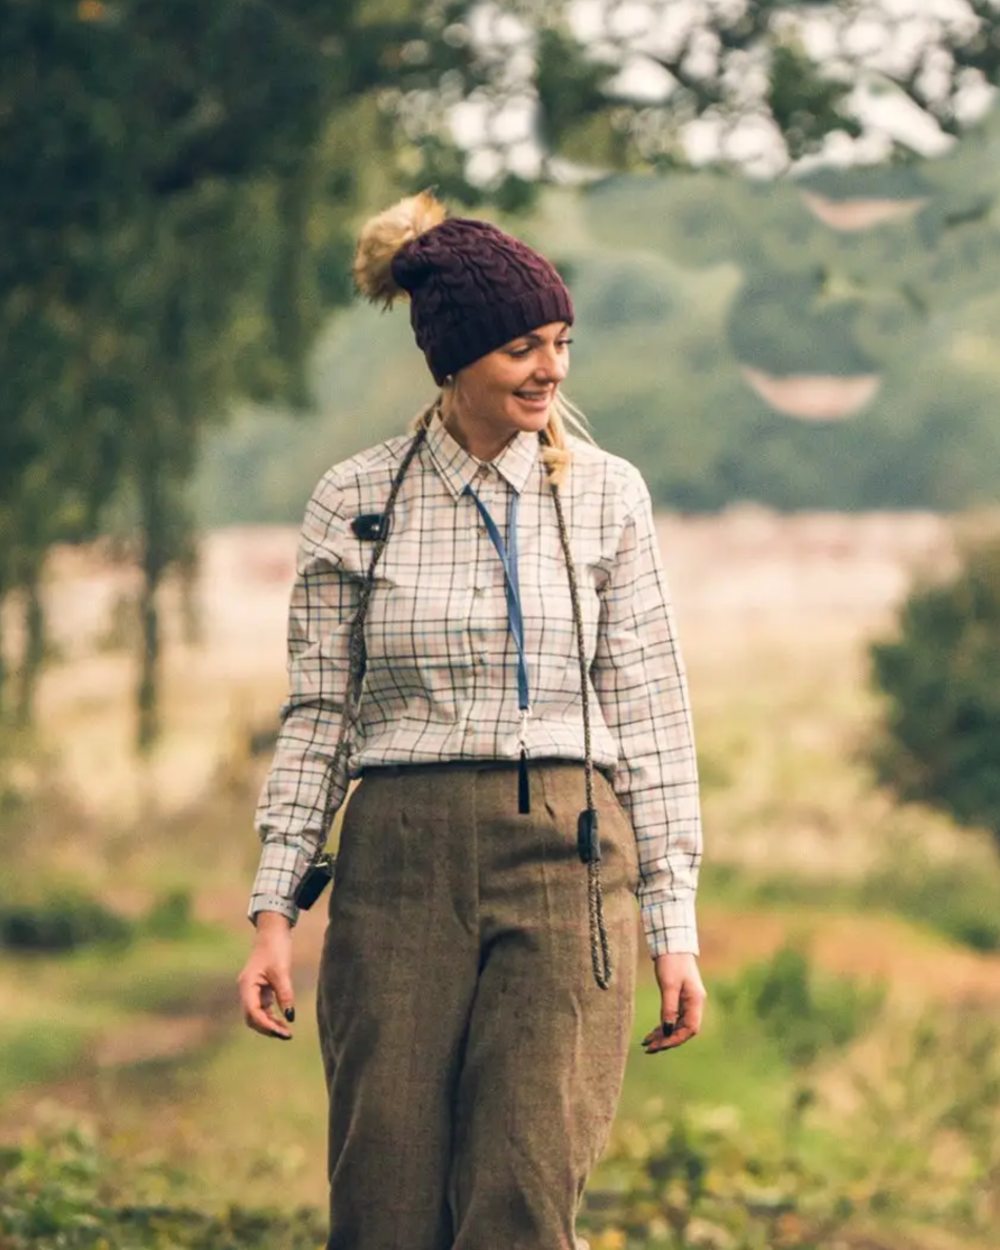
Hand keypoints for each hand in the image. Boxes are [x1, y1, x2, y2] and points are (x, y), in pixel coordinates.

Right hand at [237, 911, 295, 1039]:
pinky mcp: (260, 988)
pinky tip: (283, 1021)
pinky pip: (262, 1008)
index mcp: (247, 985)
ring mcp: (252, 989)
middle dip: (267, 1028)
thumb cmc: (276, 947)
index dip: (266, 1025)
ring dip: (270, 1024)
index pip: (253, 1012)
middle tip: (286, 1035)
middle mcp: (246, 989)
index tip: (282, 1032)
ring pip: (257, 1015)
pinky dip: (271, 1015)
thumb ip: (285, 994)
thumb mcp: (282, 971)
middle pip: (252, 1018)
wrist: (273, 931)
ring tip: (287, 1032)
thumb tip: (290, 1016)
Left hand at [642, 951, 706, 1053]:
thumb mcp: (668, 985)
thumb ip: (668, 1008)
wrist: (672, 944)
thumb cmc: (672, 962)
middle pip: (683, 1030)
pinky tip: (652, 1033)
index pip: (690, 1029)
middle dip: (666, 1040)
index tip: (659, 1044)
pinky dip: (663, 1026)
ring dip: (663, 1035)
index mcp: (696, 1001)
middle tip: (648, 1048)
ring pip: (677, 1025)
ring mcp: (688, 1002)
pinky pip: (673, 1018)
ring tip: (646, 1043)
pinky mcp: (680, 999)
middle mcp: (694, 1004)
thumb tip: (666, 1031)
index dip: (675, 1039)